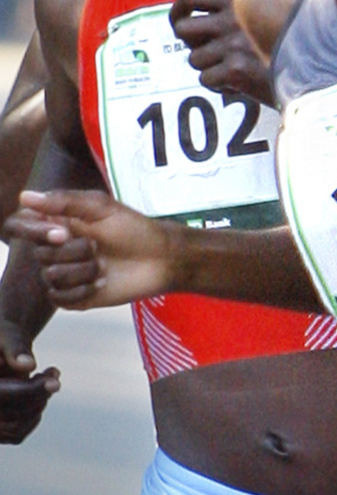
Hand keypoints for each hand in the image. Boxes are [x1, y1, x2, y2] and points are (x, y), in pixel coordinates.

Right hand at [0, 319, 58, 444]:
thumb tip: (27, 366)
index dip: (31, 391)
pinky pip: (17, 434)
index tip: (56, 383)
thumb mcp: (8, 335)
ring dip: (40, 403)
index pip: (3, 396)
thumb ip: (15, 348)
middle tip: (53, 373)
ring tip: (47, 377)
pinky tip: (38, 392)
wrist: (1, 350)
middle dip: (40, 394)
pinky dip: (34, 414)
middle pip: (12, 415)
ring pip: (16, 427)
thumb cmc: (4, 339)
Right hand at [5, 191, 175, 308]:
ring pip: (50, 276)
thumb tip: (24, 196)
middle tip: (98, 246)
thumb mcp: (101, 208)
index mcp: (58, 222)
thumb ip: (64, 202)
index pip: (20, 225)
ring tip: (103, 265)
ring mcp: (62, 273)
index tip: (62, 232)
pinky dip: (83, 290)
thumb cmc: (133, 228)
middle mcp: (54, 248)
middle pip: (39, 254)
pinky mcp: (71, 297)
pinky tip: (101, 282)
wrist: (158, 260)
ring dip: (82, 270)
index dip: (33, 231)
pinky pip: (59, 298)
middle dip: (74, 250)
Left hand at [170, 0, 272, 102]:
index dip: (177, 10)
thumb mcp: (253, 9)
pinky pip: (206, 79)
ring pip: (195, 59)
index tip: (181, 21)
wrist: (312, 68)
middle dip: (192, 43)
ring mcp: (234, 45)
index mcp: (238, 1)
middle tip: (208, 51)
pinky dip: (220, 85)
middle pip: (183, 30)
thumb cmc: (282, 38)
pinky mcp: (237, 70)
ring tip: (234, 67)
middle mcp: (232, 20)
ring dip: (210, 67)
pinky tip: (240, 81)